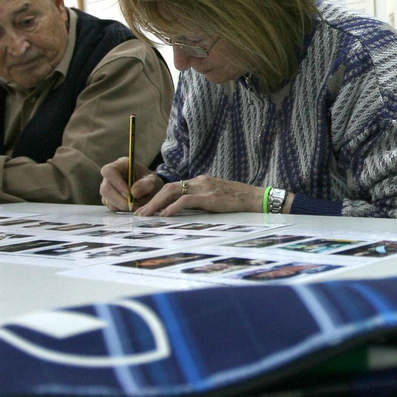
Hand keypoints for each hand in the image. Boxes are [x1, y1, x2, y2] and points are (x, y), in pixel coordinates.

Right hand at [100, 157, 163, 211]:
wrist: (150, 189)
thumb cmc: (149, 181)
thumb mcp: (153, 180)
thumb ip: (146, 184)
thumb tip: (133, 193)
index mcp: (120, 165)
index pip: (108, 171)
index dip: (116, 183)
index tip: (129, 193)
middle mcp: (110, 176)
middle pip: (105, 189)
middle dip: (119, 199)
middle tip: (133, 204)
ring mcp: (108, 188)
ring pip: (107, 200)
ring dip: (122, 205)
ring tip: (136, 204)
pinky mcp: (109, 199)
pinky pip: (111, 206)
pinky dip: (122, 209)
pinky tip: (132, 206)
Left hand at [139, 174, 271, 216]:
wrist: (256, 198)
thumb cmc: (238, 201)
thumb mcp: (216, 199)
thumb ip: (201, 202)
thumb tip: (184, 212)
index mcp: (200, 182)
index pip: (173, 187)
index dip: (158, 197)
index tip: (148, 209)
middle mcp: (199, 182)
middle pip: (168, 187)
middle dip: (152, 201)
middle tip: (140, 213)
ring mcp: (204, 187)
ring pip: (173, 191)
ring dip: (157, 204)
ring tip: (146, 215)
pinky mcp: (209, 196)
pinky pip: (186, 200)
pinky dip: (173, 207)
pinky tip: (165, 215)